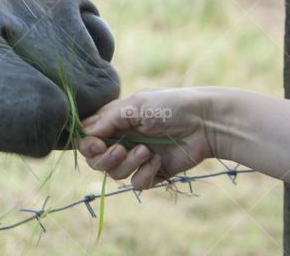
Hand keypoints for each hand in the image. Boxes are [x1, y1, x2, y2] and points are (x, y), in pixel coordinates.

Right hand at [78, 88, 217, 189]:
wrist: (205, 123)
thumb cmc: (169, 106)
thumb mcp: (134, 106)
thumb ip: (107, 120)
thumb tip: (85, 135)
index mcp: (113, 120)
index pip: (86, 138)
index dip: (87, 145)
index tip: (97, 144)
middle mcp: (120, 139)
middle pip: (95, 160)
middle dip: (105, 158)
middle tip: (121, 149)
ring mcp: (135, 157)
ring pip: (114, 174)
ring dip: (129, 164)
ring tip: (147, 151)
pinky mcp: (151, 172)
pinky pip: (136, 184)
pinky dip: (145, 174)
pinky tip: (159, 160)